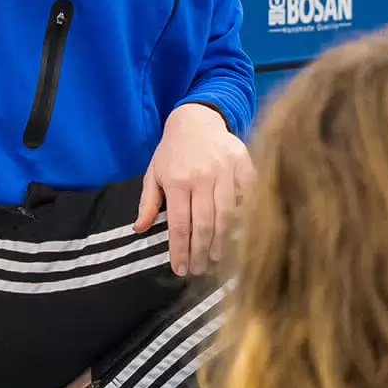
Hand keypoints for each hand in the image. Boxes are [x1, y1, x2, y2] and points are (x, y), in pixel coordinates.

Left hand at [137, 103, 251, 276]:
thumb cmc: (173, 150)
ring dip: (222, 241)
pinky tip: (240, 232)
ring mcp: (225, 170)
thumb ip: (148, 202)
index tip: (181, 269)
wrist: (197, 118)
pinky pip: (247, 195)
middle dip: (201, 252)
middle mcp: (202, 177)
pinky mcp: (243, 163)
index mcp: (177, 181)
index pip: (179, 224)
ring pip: (227, 214)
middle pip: (203, 224)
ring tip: (216, 258)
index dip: (180, 250)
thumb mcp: (154, 173)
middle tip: (199, 269)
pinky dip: (244, 215)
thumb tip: (139, 229)